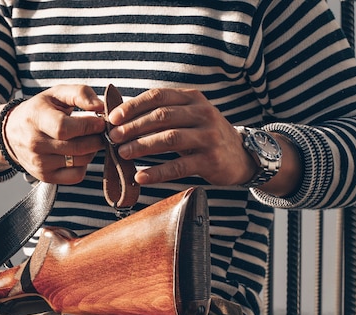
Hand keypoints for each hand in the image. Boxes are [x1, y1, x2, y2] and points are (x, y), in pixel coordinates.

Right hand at [3, 85, 105, 183]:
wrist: (11, 133)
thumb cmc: (40, 110)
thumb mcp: (56, 93)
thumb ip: (80, 93)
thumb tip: (100, 107)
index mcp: (36, 118)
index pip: (65, 128)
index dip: (88, 126)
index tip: (100, 121)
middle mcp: (35, 143)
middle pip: (77, 147)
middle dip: (96, 138)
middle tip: (101, 131)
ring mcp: (40, 163)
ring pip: (80, 161)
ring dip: (92, 150)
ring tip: (89, 139)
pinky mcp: (45, 176)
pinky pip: (76, 176)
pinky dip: (84, 165)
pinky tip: (79, 154)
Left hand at [106, 88, 257, 185]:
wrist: (242, 156)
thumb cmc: (204, 135)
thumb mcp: (188, 117)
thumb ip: (162, 114)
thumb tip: (120, 119)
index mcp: (192, 99)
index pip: (159, 96)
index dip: (134, 106)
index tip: (113, 118)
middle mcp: (202, 114)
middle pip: (162, 116)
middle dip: (133, 126)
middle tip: (113, 137)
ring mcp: (208, 136)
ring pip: (169, 138)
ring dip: (142, 146)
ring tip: (122, 154)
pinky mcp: (211, 160)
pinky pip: (179, 166)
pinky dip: (157, 172)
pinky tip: (140, 177)